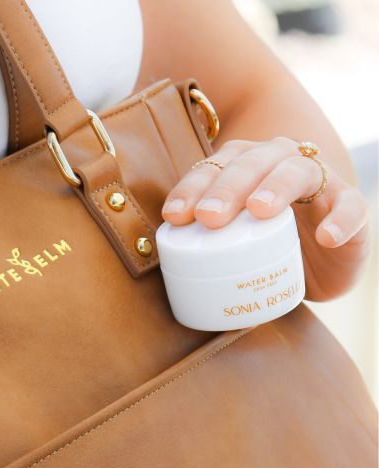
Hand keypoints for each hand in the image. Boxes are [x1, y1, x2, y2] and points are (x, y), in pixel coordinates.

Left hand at [161, 137, 370, 300]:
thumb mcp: (231, 241)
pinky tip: (327, 238)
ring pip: (296, 171)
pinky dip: (341, 219)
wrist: (313, 263)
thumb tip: (158, 257)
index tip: (174, 216)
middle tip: (209, 217)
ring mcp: (317, 183)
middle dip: (227, 187)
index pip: (214, 168)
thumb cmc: (263, 247)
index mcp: (245, 168)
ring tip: (260, 210)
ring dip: (276, 187)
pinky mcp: (348, 206)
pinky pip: (350, 207)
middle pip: (250, 163)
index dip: (192, 187)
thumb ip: (203, 239)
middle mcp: (278, 164)